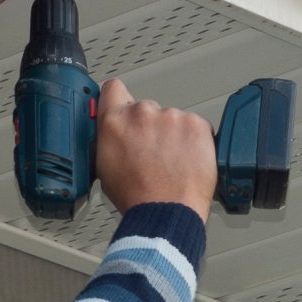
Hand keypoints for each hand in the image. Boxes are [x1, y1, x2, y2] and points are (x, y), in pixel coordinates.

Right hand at [94, 78, 214, 218]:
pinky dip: (193, 141)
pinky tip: (186, 161)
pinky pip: (195, 127)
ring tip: (171, 163)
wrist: (167, 212)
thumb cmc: (137, 196)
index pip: (113, 89)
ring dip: (172, 136)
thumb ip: (109, 139)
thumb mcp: (105, 168)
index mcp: (115, 121)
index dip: (118, 99)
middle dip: (149, 127)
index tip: (122, 105)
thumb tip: (112, 132)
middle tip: (152, 153)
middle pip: (146, 109)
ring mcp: (172, 116)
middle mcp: (142, 113)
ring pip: (172, 120)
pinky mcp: (197, 124)